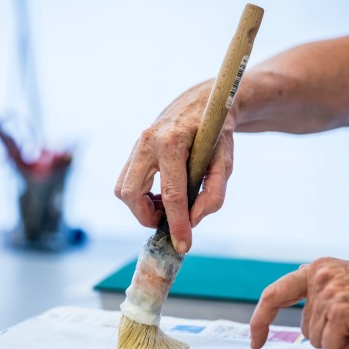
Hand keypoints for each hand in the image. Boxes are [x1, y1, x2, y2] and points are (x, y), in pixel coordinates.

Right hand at [115, 80, 235, 253]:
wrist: (204, 102)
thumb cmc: (217, 133)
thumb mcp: (225, 162)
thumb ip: (214, 193)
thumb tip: (193, 220)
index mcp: (174, 141)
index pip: (171, 193)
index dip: (177, 224)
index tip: (183, 246)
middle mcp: (148, 141)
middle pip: (132, 194)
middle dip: (147, 217)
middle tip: (168, 222)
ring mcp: (137, 145)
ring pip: (123, 190)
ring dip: (141, 208)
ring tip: (165, 208)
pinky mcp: (133, 150)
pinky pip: (125, 183)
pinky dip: (139, 198)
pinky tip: (160, 196)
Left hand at [250, 258, 348, 348]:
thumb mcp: (346, 282)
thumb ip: (321, 293)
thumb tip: (303, 316)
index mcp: (317, 268)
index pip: (274, 294)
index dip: (260, 319)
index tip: (255, 339)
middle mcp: (318, 276)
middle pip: (304, 327)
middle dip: (328, 333)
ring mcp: (328, 292)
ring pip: (317, 339)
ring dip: (341, 338)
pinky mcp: (340, 310)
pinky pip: (331, 346)